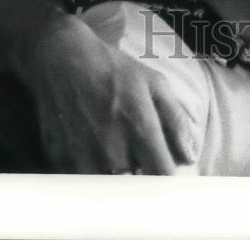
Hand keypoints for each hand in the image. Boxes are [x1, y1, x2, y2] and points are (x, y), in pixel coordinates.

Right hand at [24, 13, 198, 173]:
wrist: (62, 59)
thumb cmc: (114, 69)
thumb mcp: (154, 83)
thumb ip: (176, 120)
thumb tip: (189, 157)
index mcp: (139, 127)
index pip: (162, 176)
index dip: (167, 180)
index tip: (166, 175)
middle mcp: (112, 148)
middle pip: (135, 189)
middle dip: (142, 180)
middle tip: (140, 163)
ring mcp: (83, 157)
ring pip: (108, 190)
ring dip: (116, 180)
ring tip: (116, 157)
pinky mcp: (60, 161)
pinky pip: (83, 184)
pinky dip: (92, 176)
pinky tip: (94, 154)